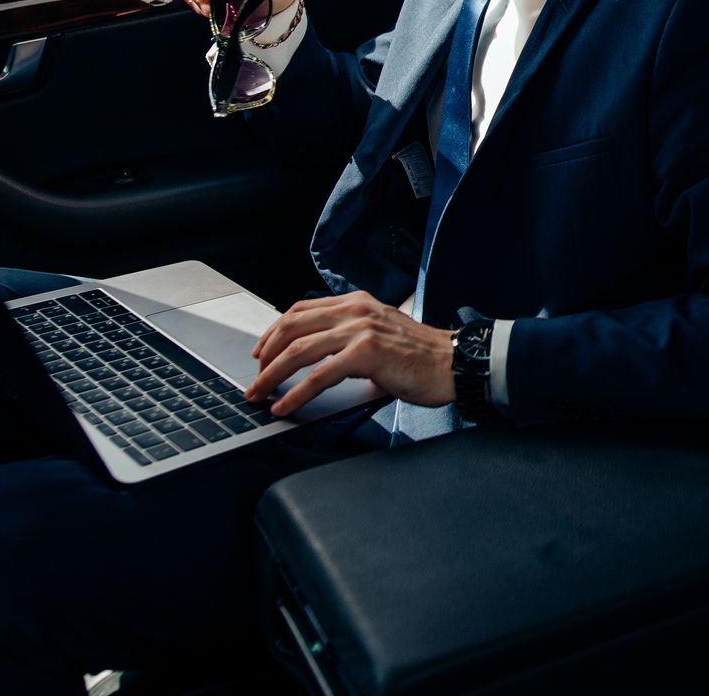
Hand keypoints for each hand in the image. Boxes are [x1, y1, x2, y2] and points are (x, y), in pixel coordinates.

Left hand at [246, 290, 455, 416]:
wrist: (454, 363)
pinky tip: (284, 406)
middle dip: (265, 355)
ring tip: (258, 394)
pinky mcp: (366, 354)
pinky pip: (319, 376)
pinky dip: (295, 394)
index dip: (273, 331)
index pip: (301, 310)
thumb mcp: (380, 332)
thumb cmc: (421, 355)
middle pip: (292, 328)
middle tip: (254, 378)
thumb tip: (316, 358)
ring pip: (299, 351)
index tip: (260, 352)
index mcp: (357, 302)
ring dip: (272, 376)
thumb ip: (350, 336)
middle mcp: (355, 310)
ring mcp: (360, 330)